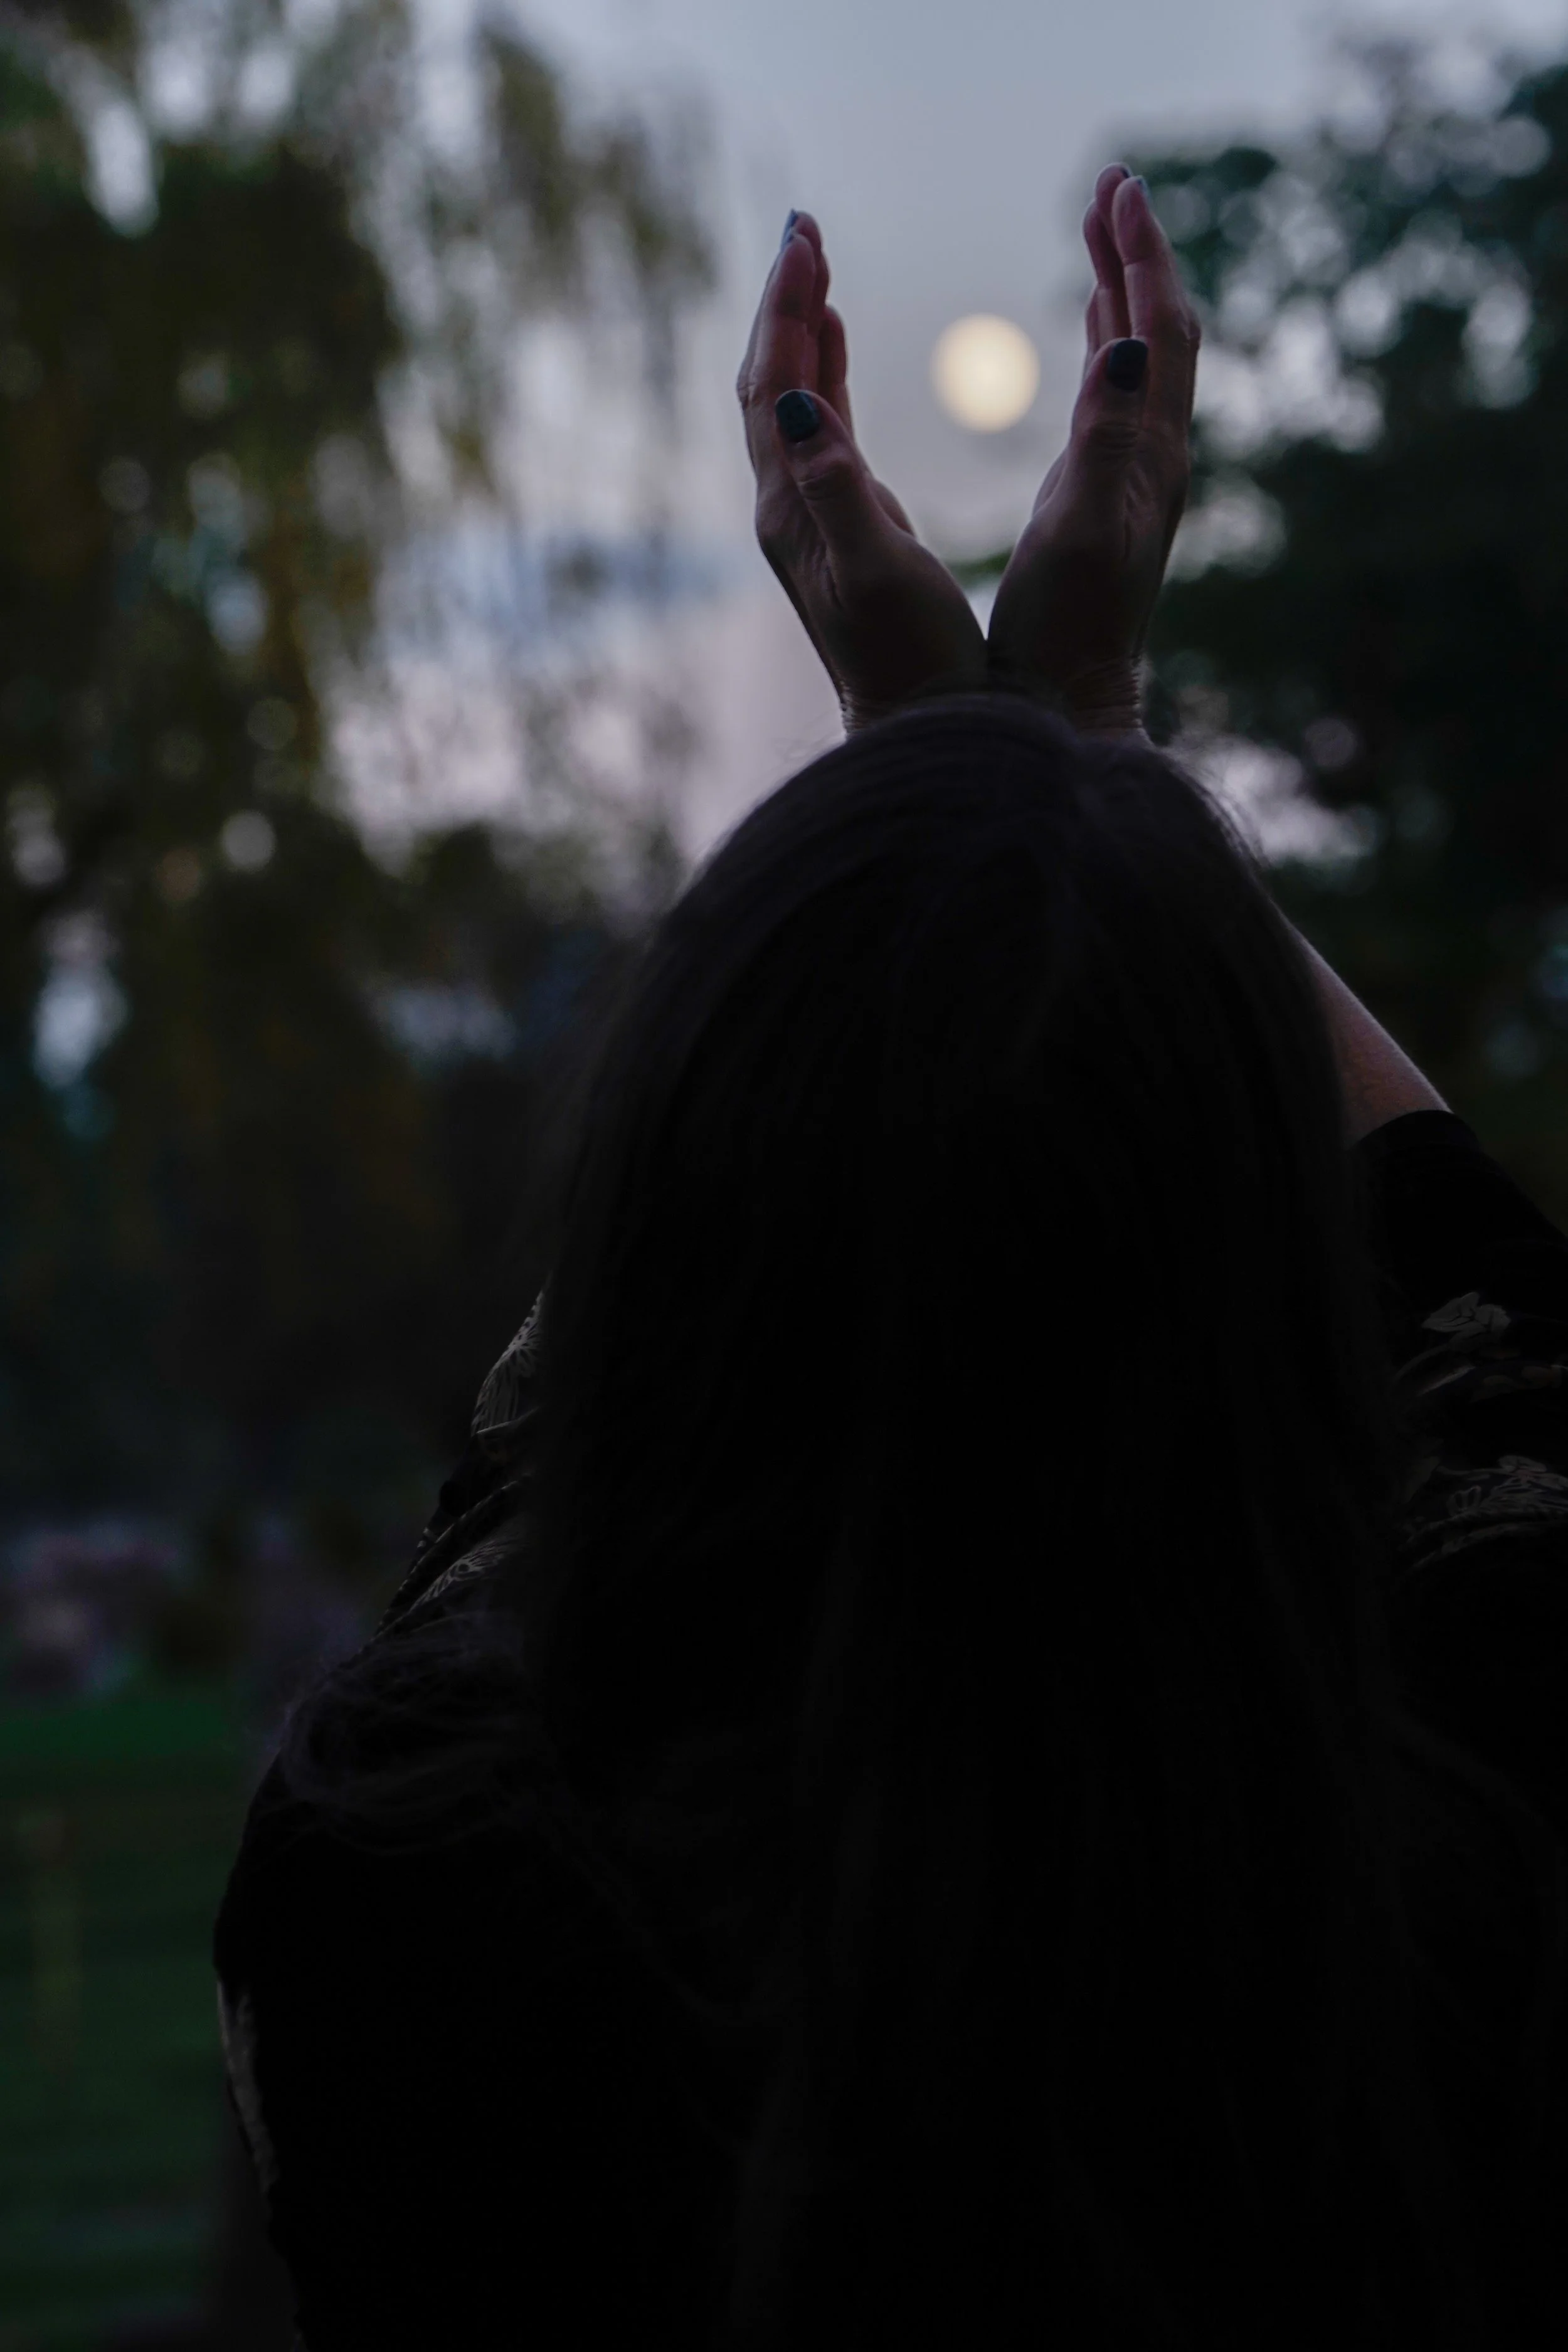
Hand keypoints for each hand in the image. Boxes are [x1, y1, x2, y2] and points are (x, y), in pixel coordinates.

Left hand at [737, 213, 987, 731]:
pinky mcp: (837, 523)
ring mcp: (808, 514)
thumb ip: (837, 487)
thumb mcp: (876, 572)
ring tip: (815, 261)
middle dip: (785, 299)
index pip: (774, 385)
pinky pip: (817, 427)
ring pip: (790, 398)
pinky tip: (835, 339)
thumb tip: (797, 404)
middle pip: (769, 380)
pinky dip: (822, 371)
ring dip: (800, 325)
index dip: (787, 308)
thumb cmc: (913, 659)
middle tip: (807, 226)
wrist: (916, 729)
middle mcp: (787, 505)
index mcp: (793, 507)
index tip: (808, 237)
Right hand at [986, 168, 1200, 733]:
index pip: (1160, 330)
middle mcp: (1153, 461)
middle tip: (1108, 185)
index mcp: (1148, 459)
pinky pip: (1119, 395)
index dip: (1141, 255)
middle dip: (1135, 252)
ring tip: (1098, 231)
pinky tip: (1095, 329)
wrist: (1067, 708)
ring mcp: (1134, 479)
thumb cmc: (1061, 634)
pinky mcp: (1109, 499)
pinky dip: (1107, 341)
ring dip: (1123, 289)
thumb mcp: (1079, 531)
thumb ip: (1104, 437)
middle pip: (1159, 330)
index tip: (1115, 187)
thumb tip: (1134, 341)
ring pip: (1142, 359)